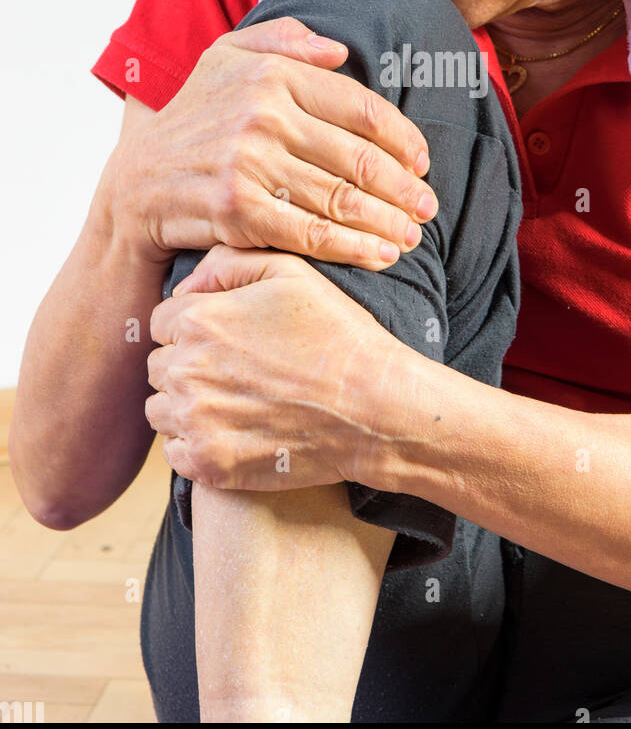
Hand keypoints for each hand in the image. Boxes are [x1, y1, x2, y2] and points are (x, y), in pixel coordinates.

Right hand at [112, 16, 437, 270]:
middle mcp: (263, 115)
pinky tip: (379, 255)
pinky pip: (311, 232)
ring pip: (341, 199)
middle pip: (358, 158)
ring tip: (411, 237)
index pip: (361, 107)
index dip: (402, 139)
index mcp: (272, 75)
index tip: (423, 163)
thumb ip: (283, 41)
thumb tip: (339, 51)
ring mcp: (248, 163)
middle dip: (404, 189)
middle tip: (428, 209)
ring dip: (387, 222)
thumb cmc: (193, 118)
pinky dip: (353, 248)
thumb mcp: (227, 57)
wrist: (136, 182)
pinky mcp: (236, 210)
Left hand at [146, 243, 415, 490]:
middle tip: (235, 370)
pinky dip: (195, 443)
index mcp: (198, 320)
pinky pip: (174, 452)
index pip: (161, 321)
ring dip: (185, 405)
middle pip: (158, 365)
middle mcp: (186, 370)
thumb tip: (184, 284)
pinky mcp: (208, 464)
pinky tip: (234, 431)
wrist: (374, 406)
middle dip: (187, 364)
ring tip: (234, 401)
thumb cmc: (337, 334)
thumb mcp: (290, 273)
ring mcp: (194, 421)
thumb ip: (228, 264)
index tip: (226, 338)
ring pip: (160, 409)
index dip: (193, 326)